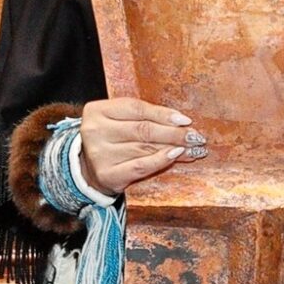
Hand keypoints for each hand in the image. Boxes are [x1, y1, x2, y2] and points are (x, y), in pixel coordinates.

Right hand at [75, 98, 199, 197]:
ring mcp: (100, 154)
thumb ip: (142, 116)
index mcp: (97, 111)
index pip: (136, 108)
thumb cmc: (110, 139)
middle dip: (174, 132)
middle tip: (195, 136)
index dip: (163, 114)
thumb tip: (181, 122)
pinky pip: (140, 166)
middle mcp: (95, 131)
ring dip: (174, 147)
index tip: (186, 120)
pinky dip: (160, 160)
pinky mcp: (107, 175)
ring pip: (145, 147)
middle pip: (143, 129)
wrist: (87, 169)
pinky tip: (175, 156)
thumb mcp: (118, 120)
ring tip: (193, 148)